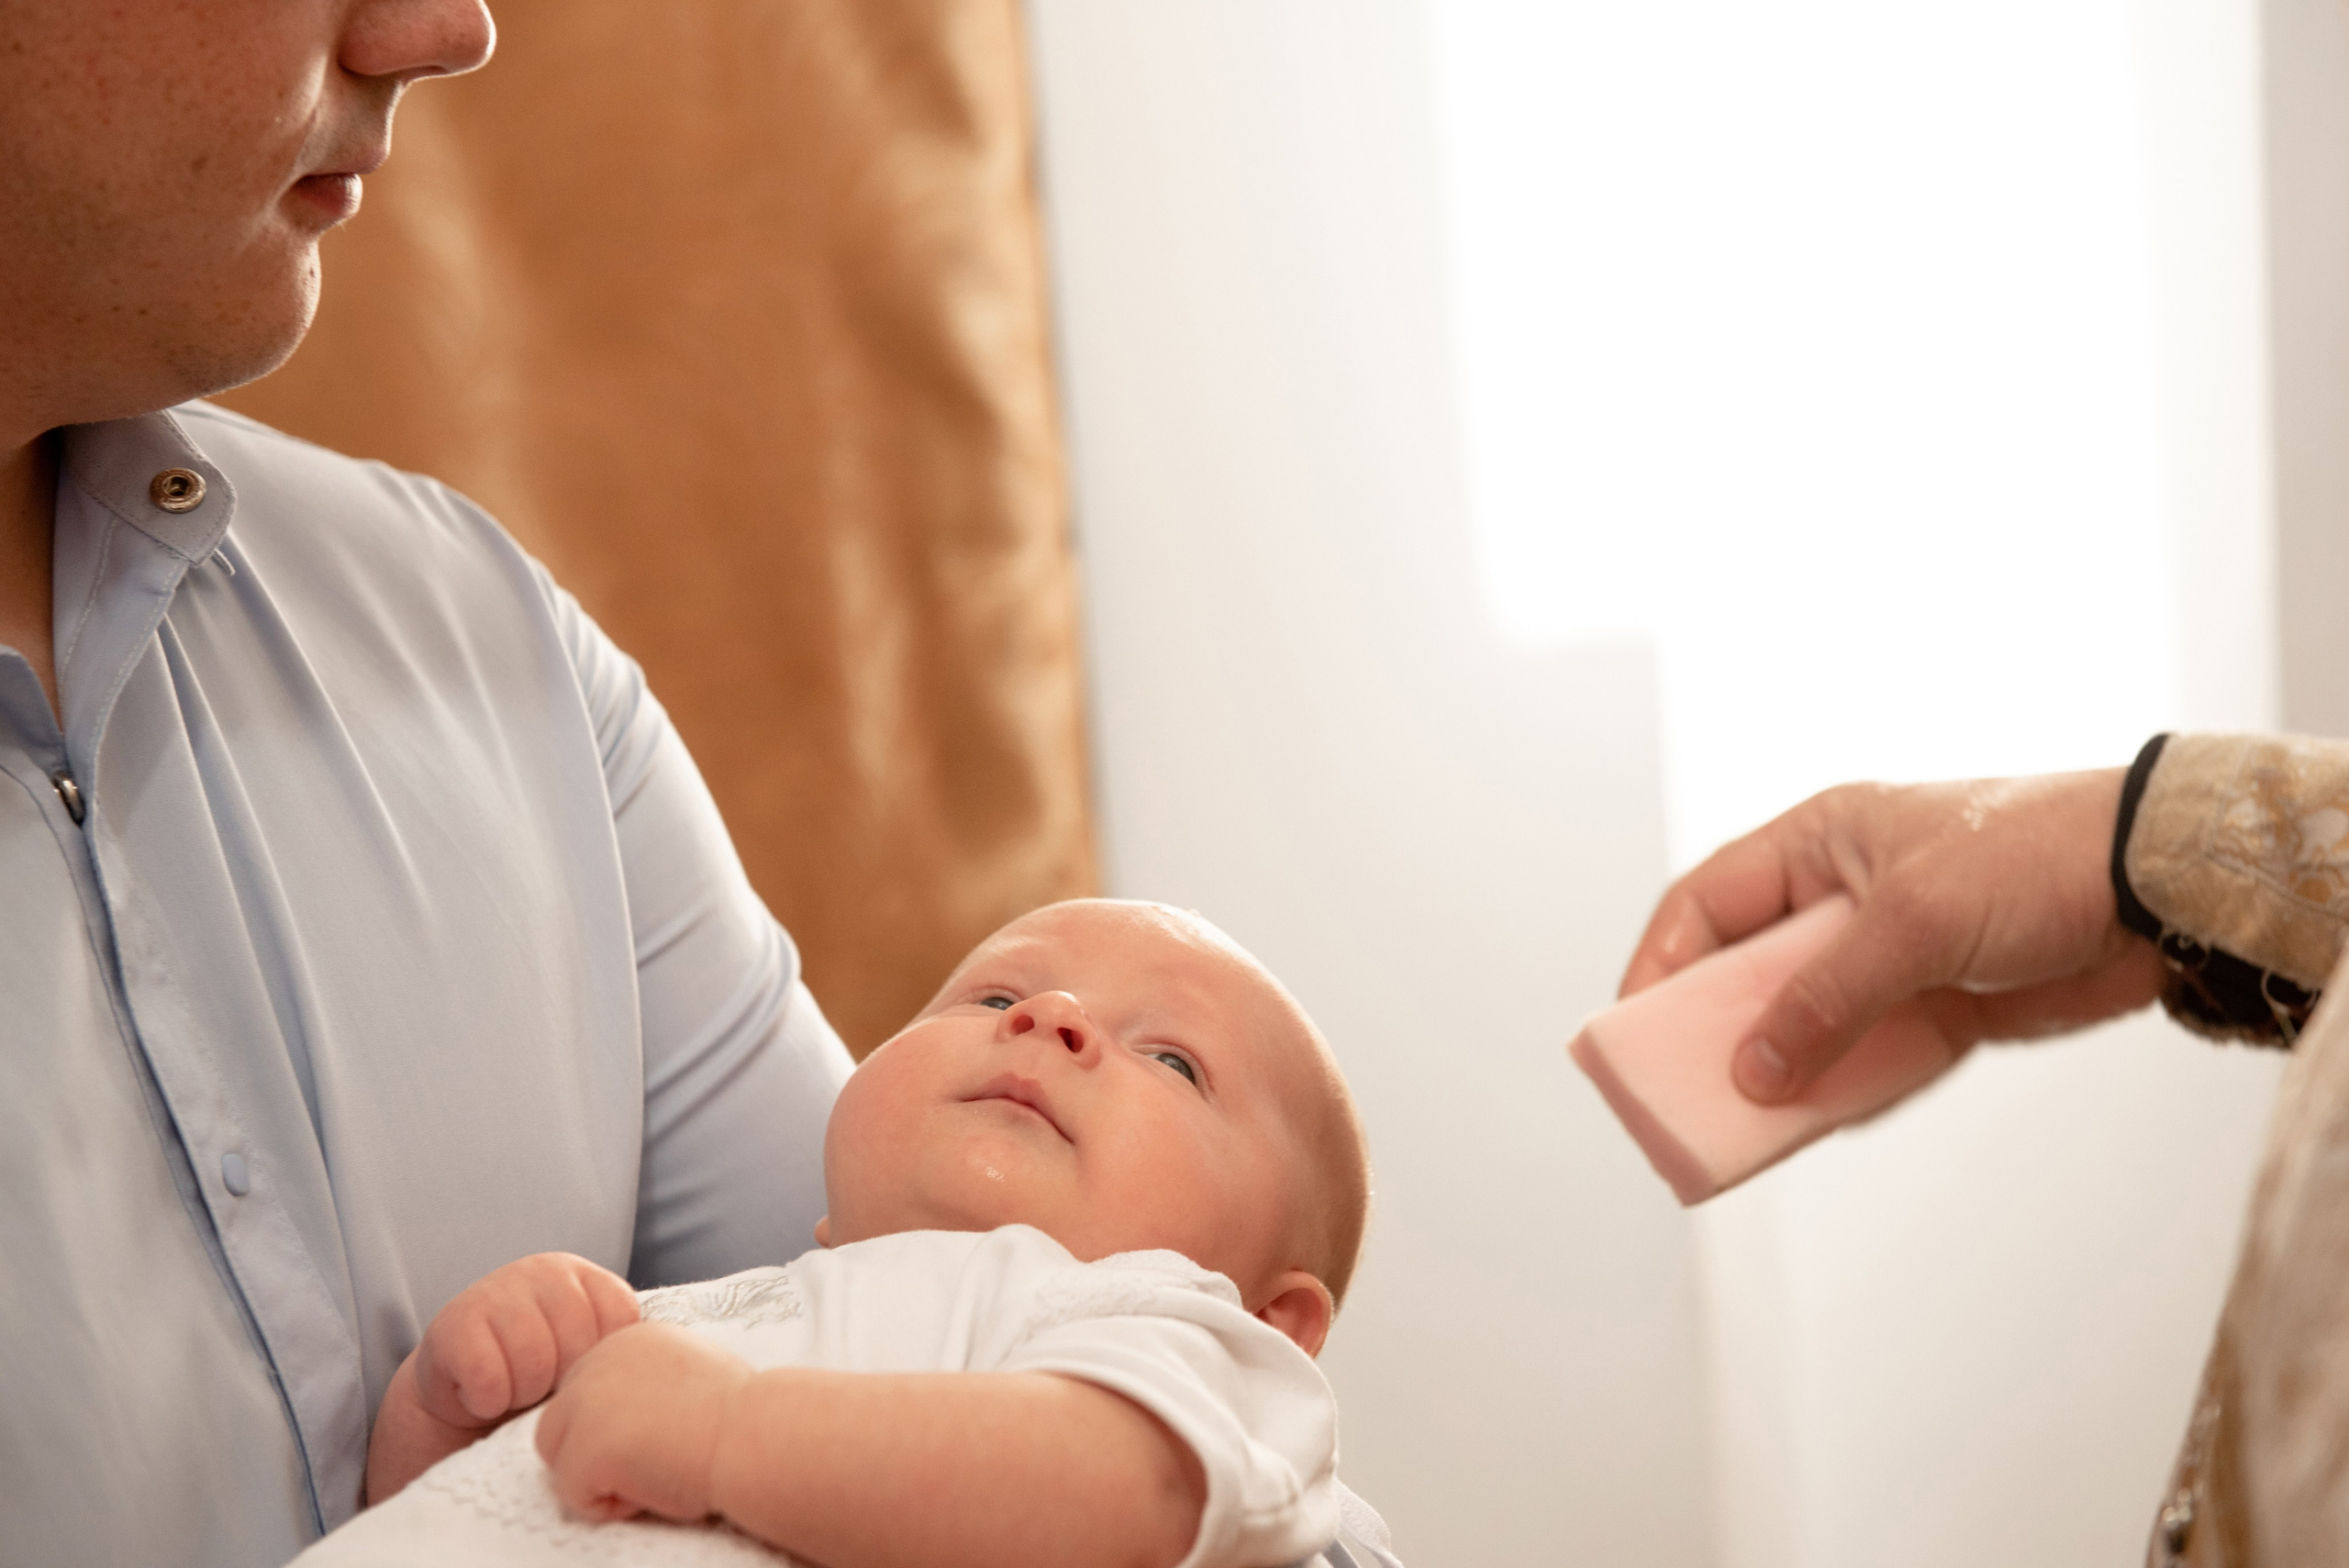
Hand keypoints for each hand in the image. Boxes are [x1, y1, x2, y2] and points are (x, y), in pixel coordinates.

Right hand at [411, 1252, 640, 1428]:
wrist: (461, 1396)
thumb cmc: (538, 1379)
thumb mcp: (586, 1355)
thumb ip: (621, 1351)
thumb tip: (665, 1375)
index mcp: (584, 1276)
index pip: (622, 1320)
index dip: (600, 1361)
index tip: (579, 1372)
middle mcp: (542, 1270)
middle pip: (578, 1344)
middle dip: (561, 1381)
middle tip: (541, 1385)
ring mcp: (495, 1290)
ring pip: (534, 1364)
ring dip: (524, 1395)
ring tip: (513, 1388)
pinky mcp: (453, 1324)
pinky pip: (490, 1380)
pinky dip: (488, 1402)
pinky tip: (482, 1395)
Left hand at [535, 1322, 753, 1523]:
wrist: (756, 1435)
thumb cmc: (742, 1415)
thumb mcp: (691, 1373)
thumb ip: (652, 1382)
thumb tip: (631, 1417)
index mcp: (628, 1340)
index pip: (588, 1392)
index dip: (616, 1427)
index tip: (661, 1439)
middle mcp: (598, 1359)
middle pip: (561, 1421)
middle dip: (594, 1451)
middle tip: (652, 1463)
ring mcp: (585, 1401)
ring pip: (558, 1457)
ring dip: (599, 1478)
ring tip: (655, 1473)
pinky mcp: (582, 1446)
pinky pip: (573, 1494)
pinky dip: (610, 1505)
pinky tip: (655, 1486)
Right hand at [1621, 769, 2165, 1103]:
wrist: (2158, 890)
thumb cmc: (2030, 861)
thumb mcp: (1909, 923)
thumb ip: (1824, 1000)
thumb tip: (1754, 1074)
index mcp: (1819, 844)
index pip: (1706, 902)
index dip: (1660, 963)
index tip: (1629, 1029)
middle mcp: (1842, 898)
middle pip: (1745, 971)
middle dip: (1711, 1032)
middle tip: (1673, 1091)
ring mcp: (1889, 956)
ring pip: (1802, 1023)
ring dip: (1776, 1072)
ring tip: (1739, 1126)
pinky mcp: (1938, 1006)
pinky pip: (1866, 1058)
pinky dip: (1841, 1092)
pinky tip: (1815, 1125)